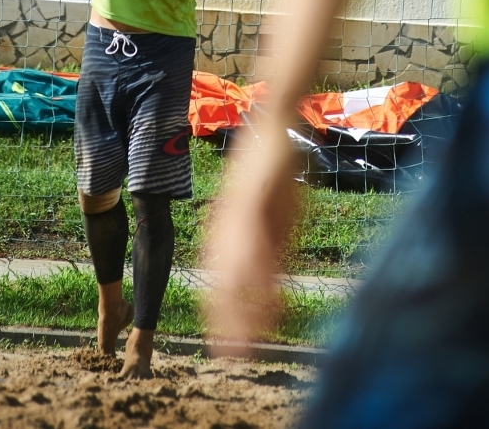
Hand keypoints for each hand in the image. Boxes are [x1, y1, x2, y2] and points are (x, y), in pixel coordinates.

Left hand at [205, 119, 298, 350]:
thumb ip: (268, 248)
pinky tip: (267, 302)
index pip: (217, 285)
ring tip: (247, 344)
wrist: (270, 131)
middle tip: (232, 359)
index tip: (226, 350)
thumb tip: (272, 285)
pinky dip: (259, 280)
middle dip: (226, 325)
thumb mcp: (269, 216)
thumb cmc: (269, 175)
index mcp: (222, 235)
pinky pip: (253, 250)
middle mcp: (224, 232)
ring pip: (234, 276)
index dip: (220, 319)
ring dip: (240, 314)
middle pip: (220, 287)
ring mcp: (238, 221)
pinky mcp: (255, 208)